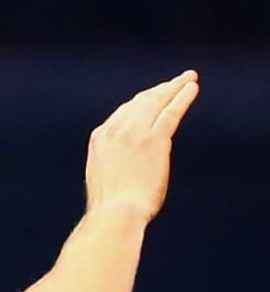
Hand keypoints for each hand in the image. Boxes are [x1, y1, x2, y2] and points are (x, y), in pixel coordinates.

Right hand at [84, 70, 198, 223]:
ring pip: (157, 102)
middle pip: (140, 102)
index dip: (141, 102)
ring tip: (187, 78)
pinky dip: (182, 97)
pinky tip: (192, 88)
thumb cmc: (111, 207)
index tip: (154, 97)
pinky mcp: (155, 139)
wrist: (115, 213)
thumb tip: (125, 168)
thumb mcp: (103, 179)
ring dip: (173, 87)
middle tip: (174, 82)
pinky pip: (171, 112)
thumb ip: (114, 163)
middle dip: (159, 90)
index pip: (123, 112)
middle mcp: (115, 130)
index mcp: (100, 139)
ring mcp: (135, 133)